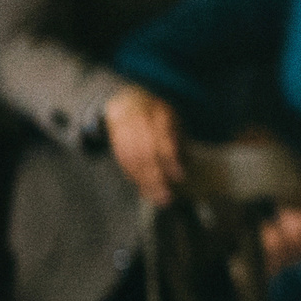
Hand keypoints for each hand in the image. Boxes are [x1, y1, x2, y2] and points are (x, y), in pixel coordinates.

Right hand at [104, 83, 185, 206]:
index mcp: (158, 114)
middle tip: (167, 196)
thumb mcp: (172, 116)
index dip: (171, 159)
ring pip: (134, 161)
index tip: (180, 176)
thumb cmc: (156, 113)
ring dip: (145, 183)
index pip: (164, 138)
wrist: (124, 101)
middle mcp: (139, 123)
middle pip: (146, 154)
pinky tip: (144, 190)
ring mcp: (125, 133)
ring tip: (158, 199)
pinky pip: (124, 163)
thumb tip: (185, 162)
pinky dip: (134, 178)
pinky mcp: (116, 143)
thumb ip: (178, 138)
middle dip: (157, 178)